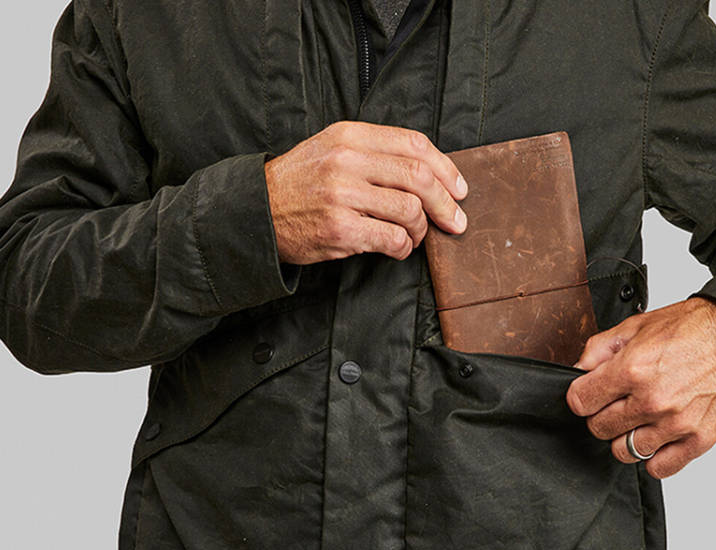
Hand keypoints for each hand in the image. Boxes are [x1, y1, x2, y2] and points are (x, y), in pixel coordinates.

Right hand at [264, 121, 467, 264]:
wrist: (256, 212)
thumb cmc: (301, 183)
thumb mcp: (332, 148)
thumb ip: (375, 152)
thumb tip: (432, 172)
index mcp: (350, 135)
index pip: (414, 144)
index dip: (446, 168)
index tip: (459, 189)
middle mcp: (346, 161)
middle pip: (419, 177)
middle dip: (446, 204)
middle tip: (455, 221)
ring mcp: (342, 196)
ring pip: (410, 210)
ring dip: (421, 229)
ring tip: (414, 235)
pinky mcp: (339, 229)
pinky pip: (392, 239)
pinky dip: (403, 248)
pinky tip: (398, 248)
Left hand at [566, 297, 715, 478]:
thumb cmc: (692, 329)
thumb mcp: (636, 326)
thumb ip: (599, 349)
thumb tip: (578, 370)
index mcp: (632, 369)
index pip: (580, 401)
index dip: (582, 395)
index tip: (591, 392)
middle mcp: (652, 400)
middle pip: (598, 428)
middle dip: (602, 414)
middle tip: (618, 401)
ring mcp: (676, 424)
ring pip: (624, 451)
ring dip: (626, 436)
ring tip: (639, 418)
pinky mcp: (698, 440)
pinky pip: (659, 468)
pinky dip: (654, 456)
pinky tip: (658, 435)